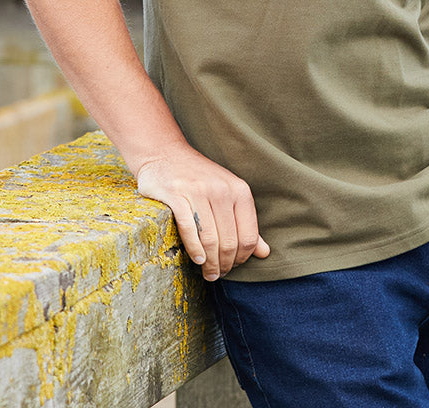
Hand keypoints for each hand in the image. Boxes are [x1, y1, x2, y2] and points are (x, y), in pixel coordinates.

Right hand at [134, 146, 270, 280]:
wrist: (164, 154)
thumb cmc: (198, 179)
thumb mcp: (227, 194)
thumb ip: (244, 223)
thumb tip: (264, 252)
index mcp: (238, 190)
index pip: (248, 237)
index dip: (242, 258)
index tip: (232, 266)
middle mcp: (221, 189)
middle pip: (229, 242)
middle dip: (225, 265)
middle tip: (217, 275)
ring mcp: (197, 191)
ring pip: (210, 239)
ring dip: (210, 263)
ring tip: (207, 273)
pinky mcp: (175, 194)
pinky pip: (189, 229)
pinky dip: (194, 249)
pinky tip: (197, 260)